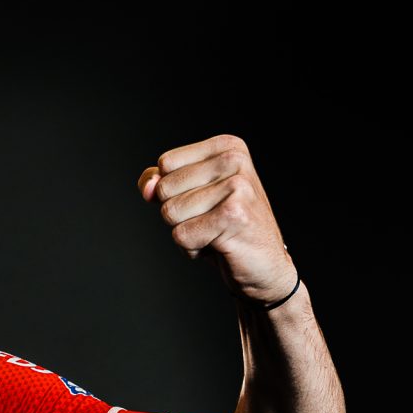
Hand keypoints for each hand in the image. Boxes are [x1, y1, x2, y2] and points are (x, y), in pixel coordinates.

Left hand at [138, 134, 293, 303]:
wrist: (264, 265)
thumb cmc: (224, 228)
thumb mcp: (189, 196)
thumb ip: (159, 181)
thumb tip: (148, 187)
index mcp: (227, 146)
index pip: (165, 163)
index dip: (172, 191)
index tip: (205, 200)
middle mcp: (234, 159)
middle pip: (164, 188)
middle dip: (178, 214)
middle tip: (212, 220)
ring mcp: (237, 186)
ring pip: (170, 212)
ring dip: (186, 232)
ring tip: (216, 232)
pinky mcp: (233, 215)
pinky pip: (182, 235)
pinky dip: (193, 249)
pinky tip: (220, 245)